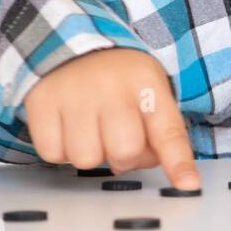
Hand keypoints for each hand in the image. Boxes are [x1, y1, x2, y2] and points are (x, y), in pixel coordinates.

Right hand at [23, 48, 200, 189]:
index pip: (168, 130)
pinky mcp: (42, 102)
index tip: (188, 184)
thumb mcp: (150, 91)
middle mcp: (112, 87)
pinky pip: (52, 154)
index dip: (178, 162)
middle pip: (124, 152)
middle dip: (123, 156)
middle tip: (117, 137)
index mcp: (147, 84)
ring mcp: (74, 93)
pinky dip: (60, 150)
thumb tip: (155, 170)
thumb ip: (159, 132)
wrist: (71, 46)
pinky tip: (68, 128)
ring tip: (91, 130)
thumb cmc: (119, 78)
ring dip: (90, 154)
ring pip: (86, 159)